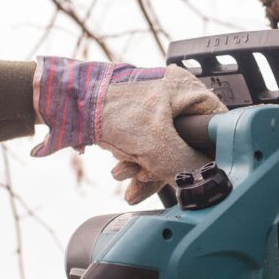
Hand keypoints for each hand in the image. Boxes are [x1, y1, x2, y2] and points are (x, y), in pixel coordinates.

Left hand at [32, 58, 226, 203]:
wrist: (58, 100)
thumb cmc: (102, 104)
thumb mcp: (152, 142)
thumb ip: (185, 166)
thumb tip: (209, 187)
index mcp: (190, 91)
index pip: (219, 128)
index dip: (209, 155)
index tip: (197, 175)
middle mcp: (177, 97)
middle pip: (189, 144)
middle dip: (166, 167)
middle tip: (148, 176)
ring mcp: (156, 108)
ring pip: (166, 150)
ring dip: (146, 168)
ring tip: (126, 174)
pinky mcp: (137, 120)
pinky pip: (148, 149)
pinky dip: (136, 163)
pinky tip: (121, 171)